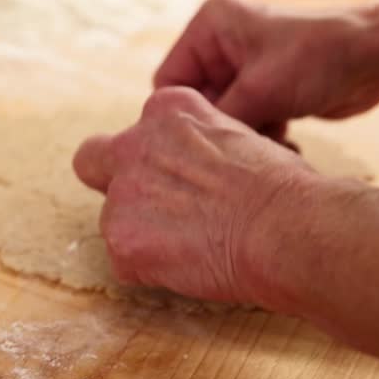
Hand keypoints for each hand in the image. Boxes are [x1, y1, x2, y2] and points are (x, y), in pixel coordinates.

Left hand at [72, 87, 314, 304]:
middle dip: (109, 181)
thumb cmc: (281, 186)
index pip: (140, 132)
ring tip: (194, 248)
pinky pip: (125, 261)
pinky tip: (190, 266)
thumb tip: (200, 170)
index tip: (181, 179)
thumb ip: (199, 144)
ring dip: (142, 235)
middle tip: (145, 209)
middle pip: (93, 161)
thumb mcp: (237, 135)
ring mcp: (123, 193)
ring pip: (114, 220)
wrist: (285, 227)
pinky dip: (150, 269)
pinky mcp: (122, 240)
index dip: (157, 159)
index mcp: (167, 109)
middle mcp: (134, 144)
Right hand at [155, 0, 378, 135]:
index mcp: (210, 28)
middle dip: (220, 129)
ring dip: (244, 138)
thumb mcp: (261, 89)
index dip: (182, 116)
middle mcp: (222, 45)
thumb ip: (218, 118)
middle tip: (241, 149)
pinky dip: (262, 139)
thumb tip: (186, 150)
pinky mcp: (267, 90)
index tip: (201, 144)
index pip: (169, 81)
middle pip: (197, 104)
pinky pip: (248, 124)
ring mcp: (245, 69)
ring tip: (272, 144)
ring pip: (223, 119)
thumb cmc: (322, 55)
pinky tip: (288, 144)